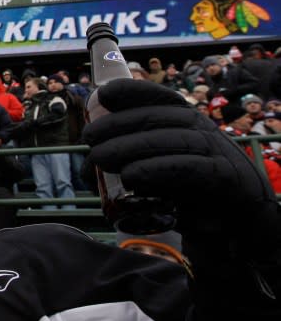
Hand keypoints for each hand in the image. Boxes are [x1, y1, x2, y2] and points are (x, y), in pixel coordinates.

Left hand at [81, 79, 278, 253]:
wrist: (234, 228)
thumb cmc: (188, 195)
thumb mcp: (155, 173)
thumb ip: (128, 164)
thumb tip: (87, 170)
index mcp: (184, 122)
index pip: (159, 97)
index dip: (132, 91)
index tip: (103, 95)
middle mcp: (201, 129)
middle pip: (157, 117)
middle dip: (118, 124)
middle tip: (89, 140)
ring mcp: (216, 150)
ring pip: (170, 139)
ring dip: (130, 146)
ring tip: (99, 159)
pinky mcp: (225, 177)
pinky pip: (189, 168)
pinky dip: (157, 169)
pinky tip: (131, 176)